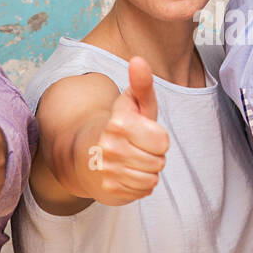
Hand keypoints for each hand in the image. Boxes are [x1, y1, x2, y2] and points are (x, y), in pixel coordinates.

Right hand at [92, 56, 169, 203]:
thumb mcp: (135, 104)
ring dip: (148, 171)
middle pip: (158, 162)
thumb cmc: (123, 125)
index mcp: (118, 123)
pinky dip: (140, 184)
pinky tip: (128, 173)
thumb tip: (138, 60)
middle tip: (140, 147)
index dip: (159, 138)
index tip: (146, 133)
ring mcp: (107, 170)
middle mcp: (109, 147)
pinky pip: (142, 191)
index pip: (162, 142)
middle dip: (154, 155)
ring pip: (151, 179)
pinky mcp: (108, 190)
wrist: (90, 152)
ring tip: (134, 160)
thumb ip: (142, 84)